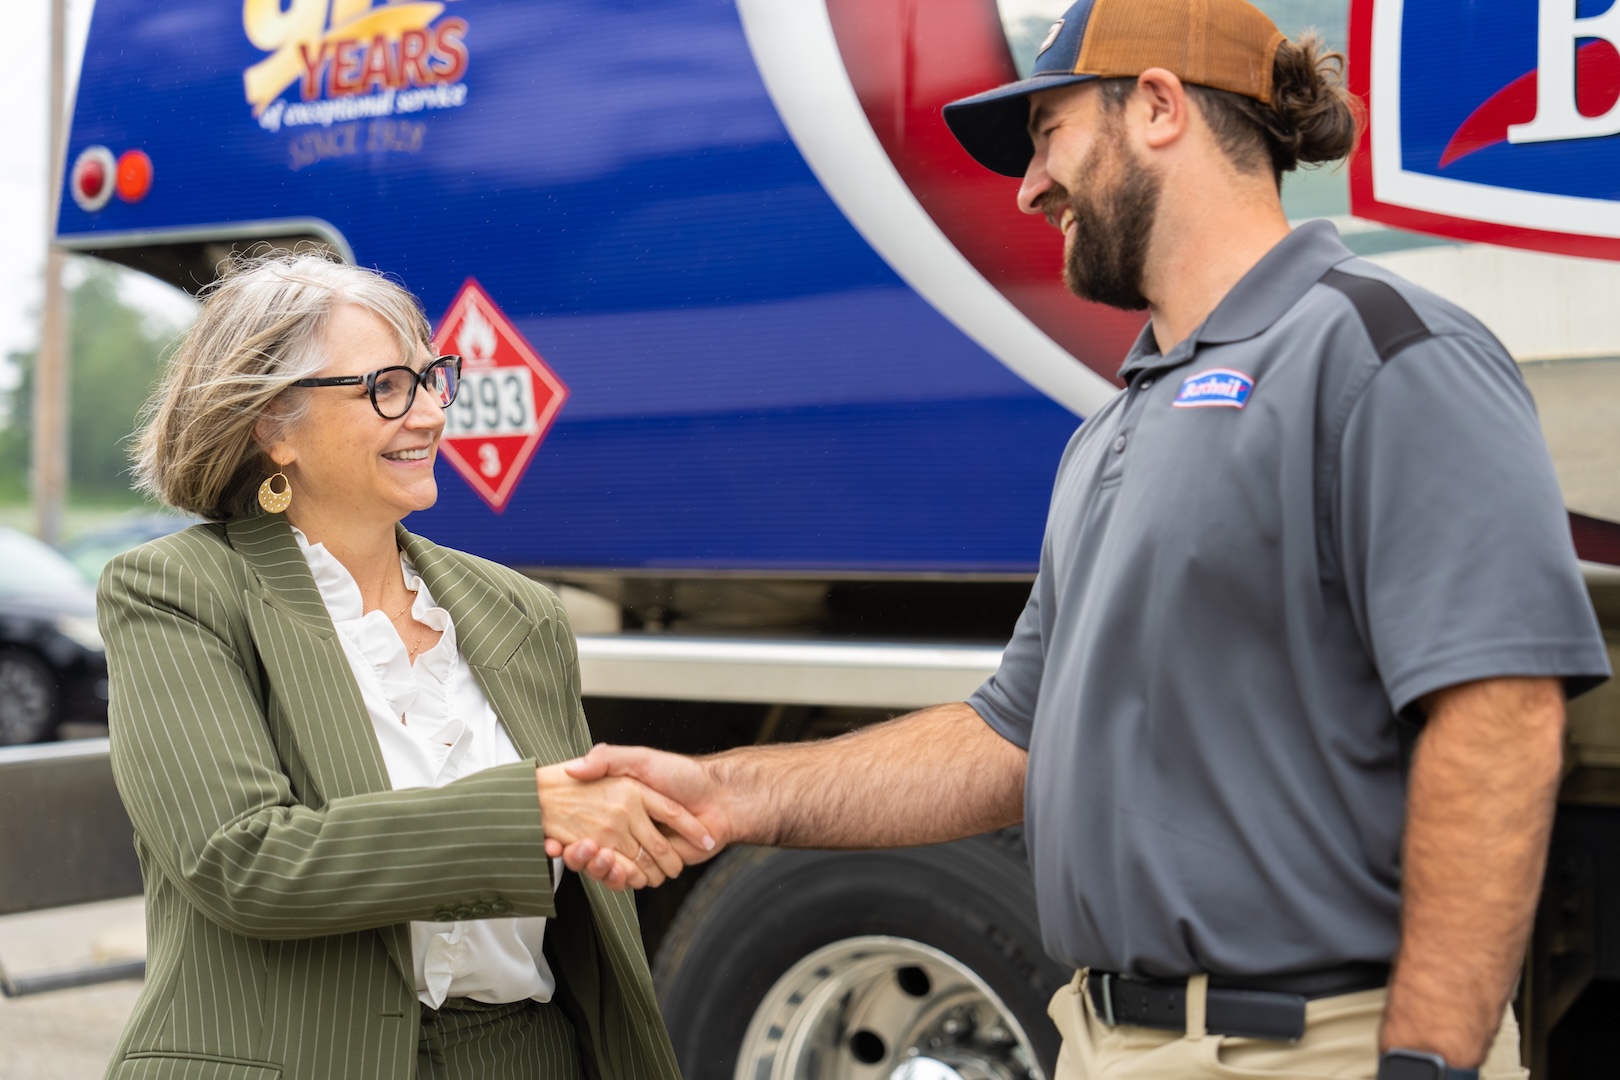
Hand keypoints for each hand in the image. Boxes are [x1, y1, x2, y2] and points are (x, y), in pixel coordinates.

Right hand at [553, 745, 730, 884]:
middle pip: (592, 848)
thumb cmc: (684, 774)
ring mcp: (640, 847)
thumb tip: (574, 768)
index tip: (554, 837)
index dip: (567, 831)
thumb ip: (608, 759)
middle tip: (574, 849)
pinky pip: (631, 878)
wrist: (722, 799)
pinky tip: (618, 870)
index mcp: (619, 803)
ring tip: (598, 858)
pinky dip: (622, 878)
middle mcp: (627, 826)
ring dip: (599, 867)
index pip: (583, 822)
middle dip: (581, 853)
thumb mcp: (640, 759)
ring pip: (608, 865)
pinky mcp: (654, 866)